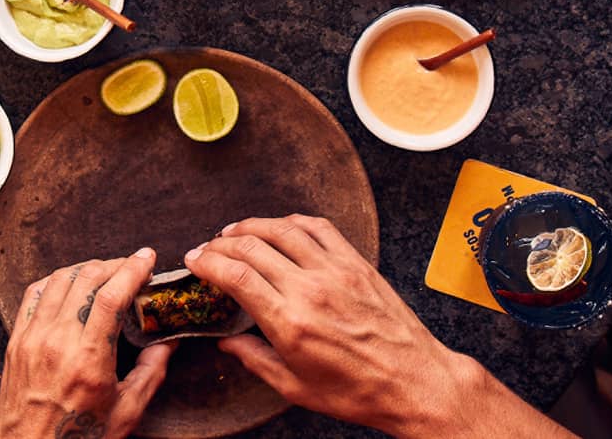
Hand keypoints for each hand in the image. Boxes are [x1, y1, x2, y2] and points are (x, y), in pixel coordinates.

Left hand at [0, 249, 172, 438]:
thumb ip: (150, 374)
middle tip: (131, 266)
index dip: (132, 269)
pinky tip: (69, 282)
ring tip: (105, 271)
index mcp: (88, 360)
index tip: (147, 258)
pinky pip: (33, 295)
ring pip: (59, 280)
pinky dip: (54, 280)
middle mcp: (56, 342)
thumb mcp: (125, 413)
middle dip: (114, 264)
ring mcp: (31, 339)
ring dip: (86, 268)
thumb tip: (168, 344)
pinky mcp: (16, 341)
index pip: (110, 296)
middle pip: (85, 278)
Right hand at [185, 216, 488, 436]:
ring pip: (283, 229)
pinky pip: (320, 228)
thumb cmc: (359, 391)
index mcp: (290, 323)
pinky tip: (281, 225)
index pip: (236, 276)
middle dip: (221, 243)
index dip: (208, 262)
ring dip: (252, 225)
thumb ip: (255, 360)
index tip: (195, 261)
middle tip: (209, 248)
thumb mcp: (296, 387)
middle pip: (252, 246)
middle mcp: (311, 290)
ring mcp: (336, 272)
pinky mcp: (357, 263)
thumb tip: (227, 344)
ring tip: (235, 231)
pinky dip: (293, 220)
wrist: (415, 382)